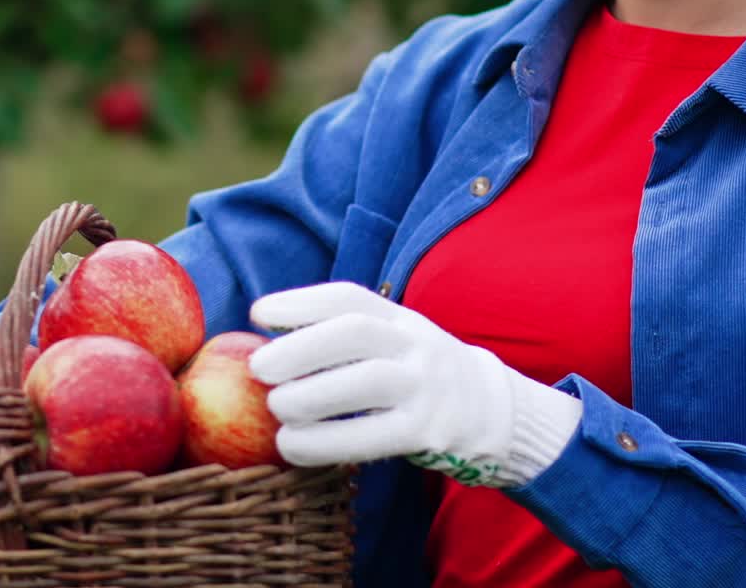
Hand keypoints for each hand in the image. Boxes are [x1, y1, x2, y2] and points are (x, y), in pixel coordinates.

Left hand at [248, 282, 580, 487]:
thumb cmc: (412, 373)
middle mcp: (414, 343)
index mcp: (398, 317)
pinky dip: (326, 443)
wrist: (487, 411)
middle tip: (258, 367)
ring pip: (367, 382)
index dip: (300, 302)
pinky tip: (293, 446)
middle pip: (355, 333)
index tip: (257, 313)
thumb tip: (265, 338)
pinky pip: (373, 438)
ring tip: (274, 408)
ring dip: (311, 395)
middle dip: (300, 347)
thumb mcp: (390, 340)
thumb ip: (341, 337)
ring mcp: (425, 387)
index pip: (349, 299)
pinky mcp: (427, 433)